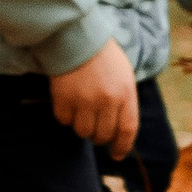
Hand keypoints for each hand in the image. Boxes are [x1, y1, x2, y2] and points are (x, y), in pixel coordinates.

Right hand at [49, 39, 138, 157]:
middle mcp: (107, 100)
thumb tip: (119, 128)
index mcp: (126, 93)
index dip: (122, 146)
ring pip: (82, 131)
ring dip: (81, 127)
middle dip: (99, 137)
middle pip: (103, 134)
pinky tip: (67, 102)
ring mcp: (85, 101)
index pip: (127, 129)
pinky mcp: (64, 99)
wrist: (76, 37)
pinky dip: (65, 116)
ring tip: (80, 111)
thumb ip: (124, 100)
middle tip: (94, 129)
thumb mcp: (124, 75)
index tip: (116, 154)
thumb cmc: (102, 55)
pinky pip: (64, 121)